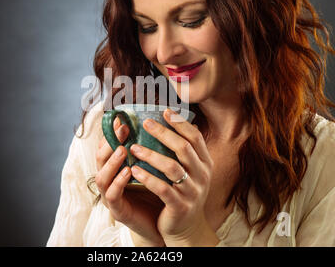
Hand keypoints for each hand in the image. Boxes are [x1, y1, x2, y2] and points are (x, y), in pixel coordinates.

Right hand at [95, 116, 164, 246]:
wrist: (163, 221)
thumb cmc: (158, 190)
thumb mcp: (155, 166)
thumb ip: (154, 147)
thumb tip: (167, 121)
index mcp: (117, 168)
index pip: (108, 146)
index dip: (112, 132)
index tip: (122, 119)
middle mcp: (110, 180)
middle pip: (100, 158)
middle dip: (110, 142)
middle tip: (123, 129)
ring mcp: (111, 195)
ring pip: (101, 177)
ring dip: (111, 162)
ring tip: (123, 150)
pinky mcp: (118, 210)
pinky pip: (112, 195)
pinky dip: (118, 183)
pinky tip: (128, 172)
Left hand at [129, 109, 218, 246]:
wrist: (185, 227)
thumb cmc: (183, 192)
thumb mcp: (189, 171)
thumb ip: (183, 151)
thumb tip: (169, 122)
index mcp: (205, 163)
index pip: (195, 137)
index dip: (180, 123)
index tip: (164, 111)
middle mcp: (202, 175)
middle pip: (183, 148)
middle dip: (163, 133)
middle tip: (145, 123)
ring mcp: (193, 192)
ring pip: (172, 167)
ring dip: (151, 155)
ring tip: (133, 147)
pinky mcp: (180, 206)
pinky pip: (162, 188)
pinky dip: (147, 178)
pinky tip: (134, 170)